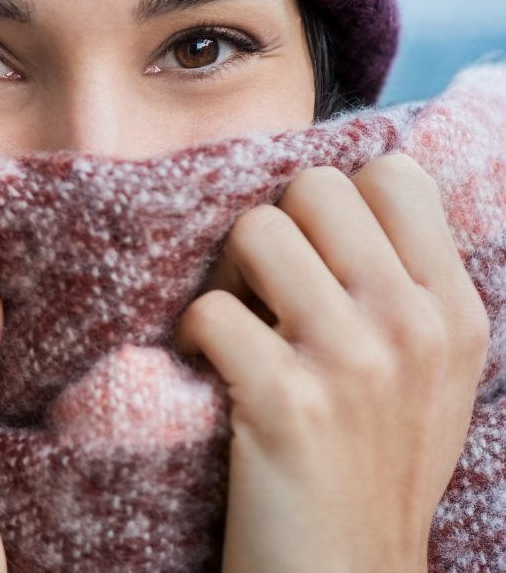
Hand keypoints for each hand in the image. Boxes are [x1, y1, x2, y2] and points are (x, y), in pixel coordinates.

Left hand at [176, 155, 488, 572]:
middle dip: (272, 229)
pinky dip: (190, 337)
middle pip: (314, 188)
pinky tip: (205, 372)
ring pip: (256, 231)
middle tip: (259, 292)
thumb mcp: (429, 376)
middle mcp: (413, 325)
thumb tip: (345, 196)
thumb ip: (403, 288)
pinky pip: (210, 309)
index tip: (313, 256)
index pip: (394, 174)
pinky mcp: (288, 401)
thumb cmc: (371, 470)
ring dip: (224, 277)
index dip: (334, 202)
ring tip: (233, 330)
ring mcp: (354, 361)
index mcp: (453, 311)